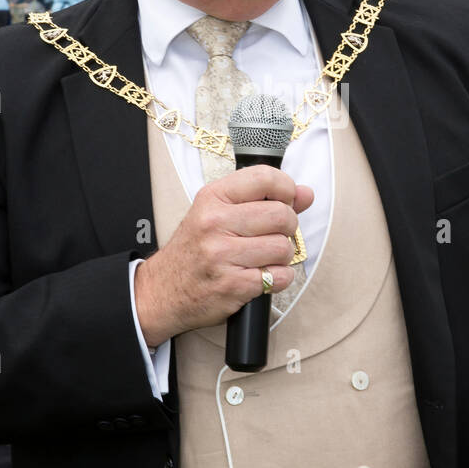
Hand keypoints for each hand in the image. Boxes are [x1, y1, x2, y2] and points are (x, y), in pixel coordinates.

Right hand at [135, 166, 313, 345]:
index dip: (287, 189)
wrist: (162, 290)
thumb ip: (262, 200)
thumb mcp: (217, 213)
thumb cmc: (195, 250)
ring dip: (282, 256)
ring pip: (283, 247)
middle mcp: (215, 223)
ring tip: (264, 258)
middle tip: (273, 234)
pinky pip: (279, 276)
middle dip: (287, 227)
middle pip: (281, 215)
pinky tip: (261, 275)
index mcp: (213, 198)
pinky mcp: (233, 285)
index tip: (286, 200)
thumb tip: (306, 194)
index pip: (265, 177)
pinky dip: (278, 278)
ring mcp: (223, 255)